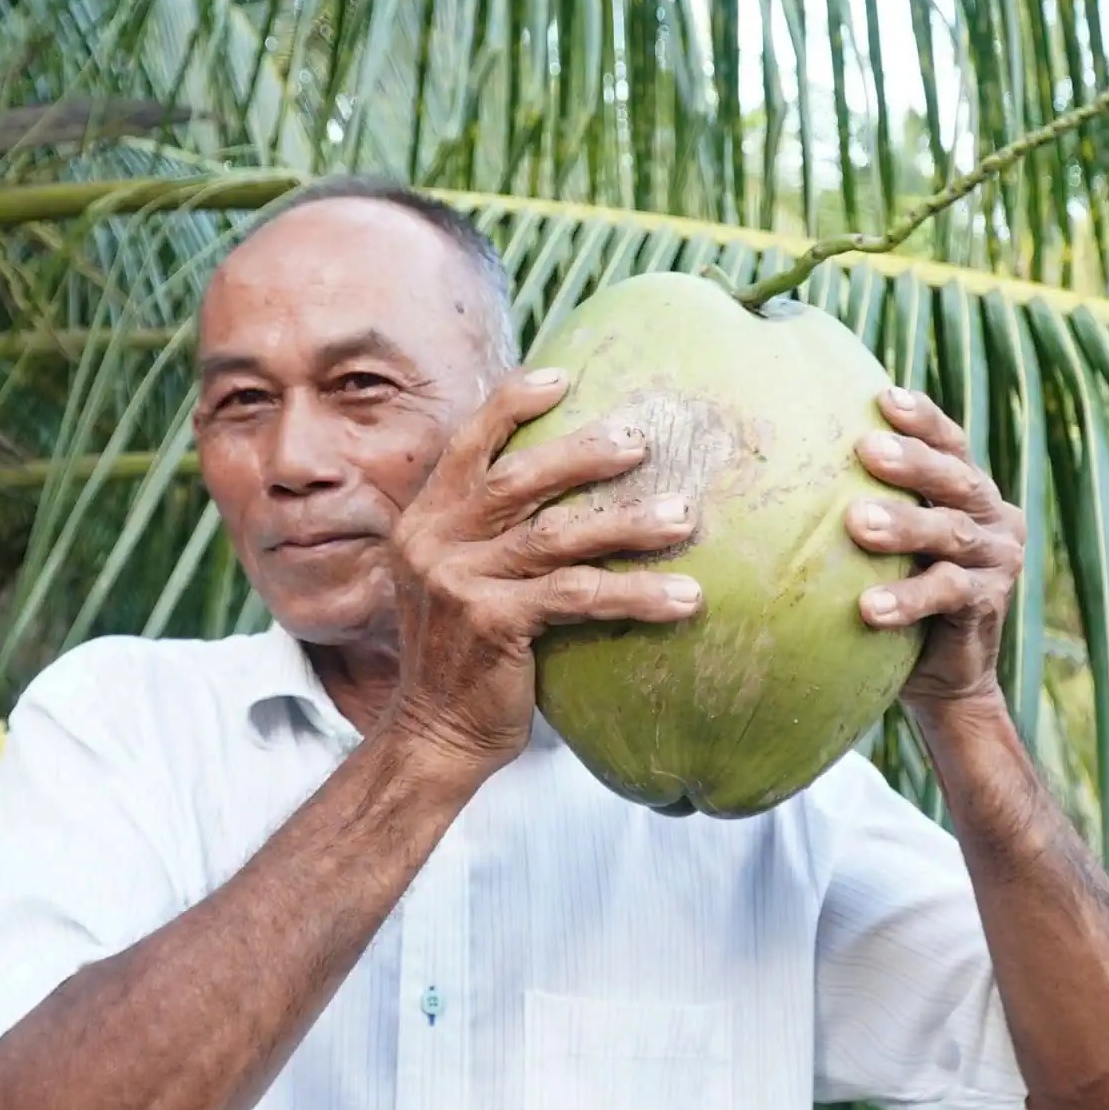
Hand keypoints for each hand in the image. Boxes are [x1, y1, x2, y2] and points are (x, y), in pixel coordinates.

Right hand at [380, 366, 704, 779]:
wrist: (434, 732)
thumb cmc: (464, 653)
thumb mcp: (454, 579)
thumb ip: (485, 533)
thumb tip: (556, 485)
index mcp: (424, 522)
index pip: (466, 445)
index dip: (512, 405)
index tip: (563, 377)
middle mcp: (433, 542)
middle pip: (517, 479)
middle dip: (583, 454)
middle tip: (643, 440)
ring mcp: (459, 581)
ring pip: (556, 535)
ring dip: (627, 522)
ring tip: (684, 516)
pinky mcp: (490, 622)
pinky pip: (577, 597)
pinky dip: (636, 593)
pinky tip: (685, 597)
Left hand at [846, 387, 1025, 706]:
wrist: (940, 667)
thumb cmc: (897, 580)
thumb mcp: (885, 536)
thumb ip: (861, 494)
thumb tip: (783, 449)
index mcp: (967, 490)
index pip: (950, 444)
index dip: (923, 420)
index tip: (884, 398)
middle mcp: (991, 518)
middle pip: (955, 480)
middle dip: (912, 462)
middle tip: (866, 449)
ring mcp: (996, 561)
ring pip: (950, 533)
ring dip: (905, 526)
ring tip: (856, 523)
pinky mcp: (986, 605)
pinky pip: (947, 595)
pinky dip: (908, 597)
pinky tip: (869, 608)